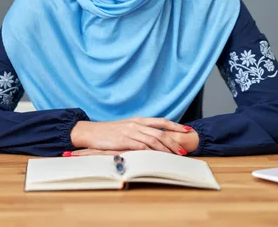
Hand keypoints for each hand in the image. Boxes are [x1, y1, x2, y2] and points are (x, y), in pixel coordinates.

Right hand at [69, 129, 200, 155]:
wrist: (91, 132)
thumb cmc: (107, 132)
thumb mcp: (125, 128)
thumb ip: (138, 131)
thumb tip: (151, 139)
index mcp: (138, 120)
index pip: (161, 121)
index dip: (175, 125)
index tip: (186, 130)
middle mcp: (136, 124)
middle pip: (160, 132)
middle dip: (174, 141)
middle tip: (183, 150)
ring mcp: (130, 132)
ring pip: (153, 140)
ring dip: (166, 149)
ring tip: (174, 156)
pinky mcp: (124, 140)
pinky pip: (142, 146)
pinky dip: (152, 152)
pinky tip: (158, 157)